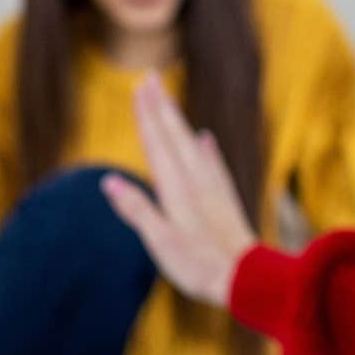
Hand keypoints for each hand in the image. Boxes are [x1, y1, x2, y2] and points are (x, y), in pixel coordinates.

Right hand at [103, 75, 258, 308]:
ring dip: (178, 120)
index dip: (146, 115)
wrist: (246, 278)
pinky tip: (206, 138)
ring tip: (169, 99)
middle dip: (160, 105)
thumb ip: (136, 209)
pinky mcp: (225, 198)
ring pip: (192, 143)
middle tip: (150, 76)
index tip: (139, 87)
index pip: (156, 143)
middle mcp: (195, 180)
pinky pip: (213, 163)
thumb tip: (107, 181)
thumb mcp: (159, 241)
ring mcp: (212, 187)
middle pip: (174, 134)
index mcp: (175, 188)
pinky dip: (206, 147)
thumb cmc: (199, 264)